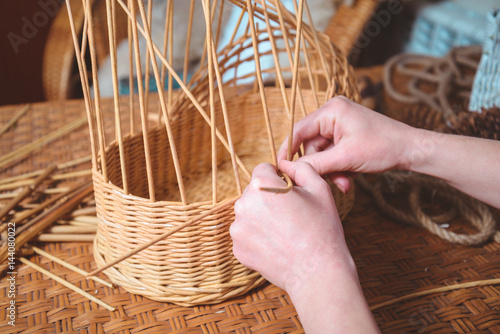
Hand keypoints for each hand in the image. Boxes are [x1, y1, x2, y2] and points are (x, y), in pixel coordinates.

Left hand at [230, 161, 379, 332]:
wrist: (317, 272)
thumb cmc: (322, 229)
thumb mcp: (319, 189)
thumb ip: (300, 168)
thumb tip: (285, 163)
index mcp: (261, 185)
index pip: (264, 169)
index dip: (279, 178)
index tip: (290, 193)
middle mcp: (243, 204)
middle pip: (254, 192)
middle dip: (269, 198)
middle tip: (291, 215)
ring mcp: (238, 229)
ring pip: (249, 214)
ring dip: (262, 217)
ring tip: (285, 232)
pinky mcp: (237, 249)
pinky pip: (246, 235)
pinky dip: (258, 238)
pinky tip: (277, 245)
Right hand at [277, 96, 415, 192]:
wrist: (411, 150)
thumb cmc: (383, 147)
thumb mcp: (345, 158)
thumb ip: (315, 164)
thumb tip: (289, 169)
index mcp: (331, 110)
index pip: (298, 130)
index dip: (288, 150)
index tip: (280, 168)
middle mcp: (333, 114)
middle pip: (310, 145)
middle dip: (320, 167)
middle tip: (330, 182)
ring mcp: (340, 125)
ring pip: (322, 153)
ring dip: (331, 171)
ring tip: (345, 182)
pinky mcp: (346, 136)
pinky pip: (332, 154)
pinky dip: (338, 168)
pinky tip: (349, 178)